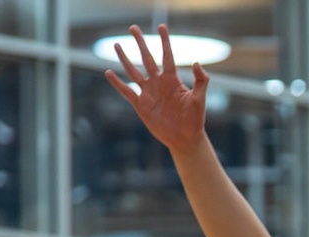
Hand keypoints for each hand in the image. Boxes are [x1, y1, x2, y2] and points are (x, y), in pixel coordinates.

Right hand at [103, 25, 209, 151]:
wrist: (185, 138)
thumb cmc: (195, 119)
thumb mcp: (199, 99)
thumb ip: (201, 80)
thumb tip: (197, 62)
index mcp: (173, 79)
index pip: (167, 56)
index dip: (165, 41)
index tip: (162, 26)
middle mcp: (158, 83)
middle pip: (147, 58)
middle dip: (141, 43)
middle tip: (133, 27)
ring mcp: (148, 93)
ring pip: (133, 71)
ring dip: (125, 58)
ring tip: (117, 44)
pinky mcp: (141, 105)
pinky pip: (126, 91)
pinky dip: (117, 83)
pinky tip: (108, 72)